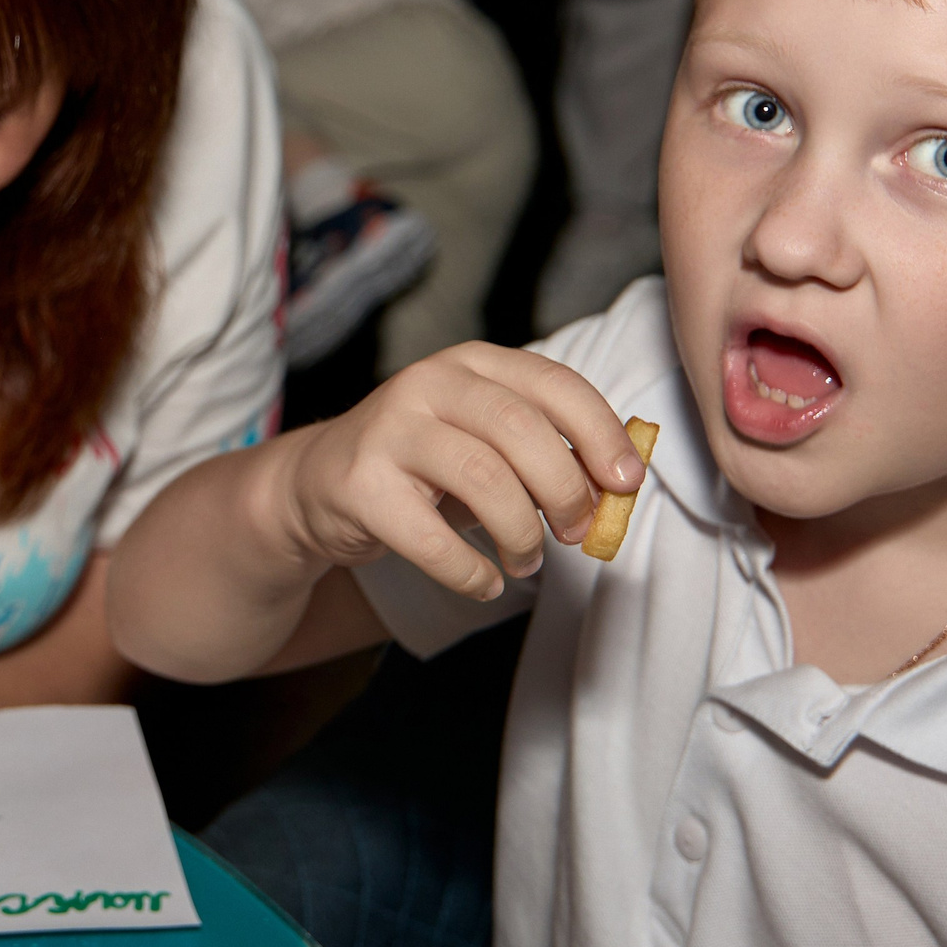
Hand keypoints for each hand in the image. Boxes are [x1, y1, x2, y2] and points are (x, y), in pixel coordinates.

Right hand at [279, 342, 643, 599]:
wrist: (319, 484)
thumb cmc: (423, 467)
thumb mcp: (486, 443)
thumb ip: (546, 452)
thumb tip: (617, 487)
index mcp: (472, 365)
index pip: (554, 385)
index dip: (601, 434)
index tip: (627, 483)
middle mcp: (429, 383)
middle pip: (522, 431)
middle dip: (565, 490)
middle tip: (577, 532)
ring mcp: (389, 430)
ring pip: (484, 480)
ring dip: (521, 535)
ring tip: (526, 561)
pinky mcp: (360, 486)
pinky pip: (434, 539)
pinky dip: (472, 572)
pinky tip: (484, 581)